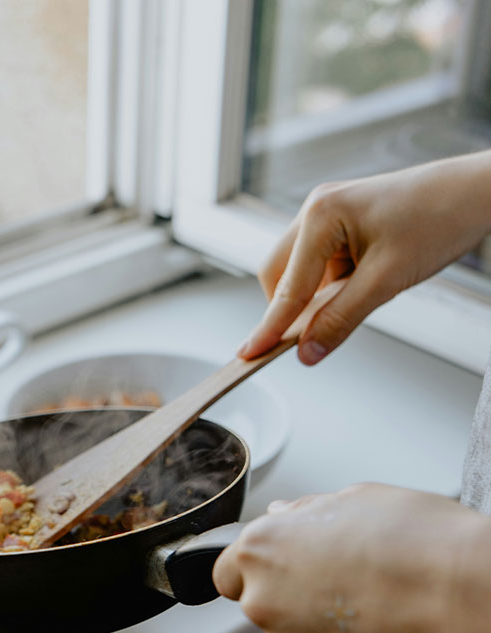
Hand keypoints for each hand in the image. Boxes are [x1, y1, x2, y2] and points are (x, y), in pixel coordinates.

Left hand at [213, 483, 490, 632]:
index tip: (280, 563)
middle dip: (287, 591)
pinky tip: (376, 624)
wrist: (457, 595)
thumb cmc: (411, 538)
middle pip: (258, 601)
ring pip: (289, 632)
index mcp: (261, 548)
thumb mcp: (353, 498)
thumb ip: (304, 512)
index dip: (253, 567)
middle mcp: (263, 600)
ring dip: (313, 620)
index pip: (225, 570)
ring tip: (366, 598)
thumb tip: (283, 515)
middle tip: (337, 575)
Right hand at [239, 151, 490, 364]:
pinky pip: (320, 265)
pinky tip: (362, 287)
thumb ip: (341, 319)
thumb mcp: (387, 280)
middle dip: (289, 309)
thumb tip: (308, 350)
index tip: (249, 354)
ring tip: (358, 299)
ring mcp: (327, 215)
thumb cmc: (439, 219)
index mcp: (321, 214)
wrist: (476, 193)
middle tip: (306, 340)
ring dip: (315, 298)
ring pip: (298, 272)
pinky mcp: (342, 224)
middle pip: (278, 275)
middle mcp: (316, 209)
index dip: (269, 327)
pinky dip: (331, 287)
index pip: (286, 287)